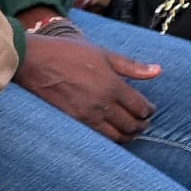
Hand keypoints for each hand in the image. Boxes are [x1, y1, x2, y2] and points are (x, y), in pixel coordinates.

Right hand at [14, 22, 156, 139]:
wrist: (32, 61)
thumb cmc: (66, 52)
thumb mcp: (102, 53)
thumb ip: (131, 66)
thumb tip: (158, 70)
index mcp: (113, 85)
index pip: (141, 107)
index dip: (149, 111)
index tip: (149, 109)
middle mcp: (102, 104)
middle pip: (132, 125)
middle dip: (141, 125)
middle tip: (142, 121)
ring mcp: (87, 116)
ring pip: (117, 136)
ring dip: (127, 135)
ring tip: (129, 130)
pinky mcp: (73, 122)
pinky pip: (98, 138)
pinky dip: (109, 138)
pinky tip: (110, 132)